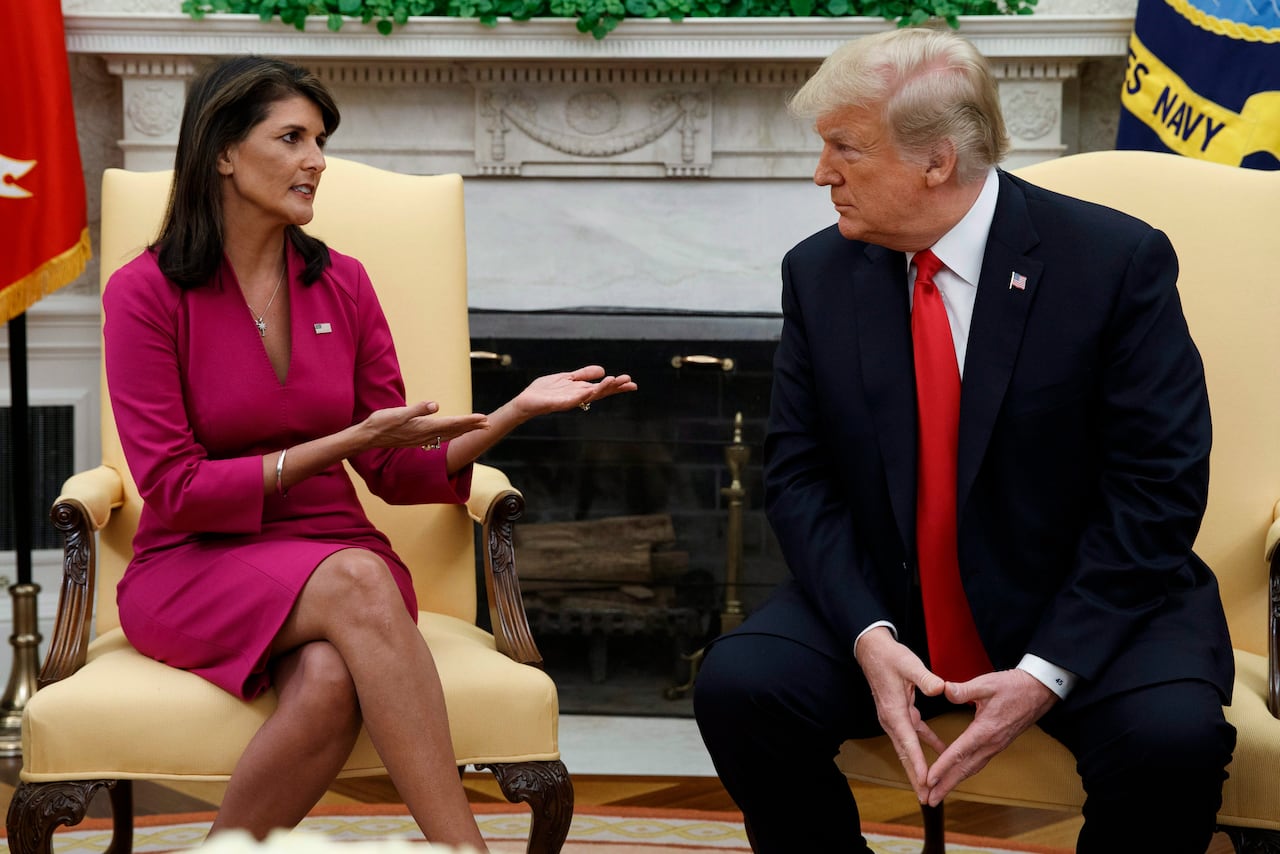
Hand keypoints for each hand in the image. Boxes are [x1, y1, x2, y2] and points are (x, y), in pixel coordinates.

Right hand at [361, 400, 488, 448]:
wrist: (368, 437)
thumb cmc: (382, 422)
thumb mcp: (398, 413)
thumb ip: (418, 409)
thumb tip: (435, 405)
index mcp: (424, 427)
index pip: (453, 423)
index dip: (469, 421)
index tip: (484, 418)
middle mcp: (426, 435)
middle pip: (455, 430)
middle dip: (473, 427)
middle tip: (489, 424)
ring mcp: (422, 438)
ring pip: (450, 434)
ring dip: (465, 430)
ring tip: (477, 427)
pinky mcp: (418, 439)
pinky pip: (441, 437)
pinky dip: (453, 434)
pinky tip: (454, 433)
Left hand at [512, 365, 636, 418]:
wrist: (527, 401)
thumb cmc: (545, 391)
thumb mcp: (567, 377)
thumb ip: (583, 374)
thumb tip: (603, 370)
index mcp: (581, 390)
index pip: (603, 388)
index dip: (617, 385)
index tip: (631, 382)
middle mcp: (579, 397)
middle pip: (601, 392)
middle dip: (615, 387)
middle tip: (630, 382)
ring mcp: (570, 401)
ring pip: (590, 395)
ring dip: (602, 388)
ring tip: (614, 381)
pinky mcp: (558, 404)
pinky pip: (573, 400)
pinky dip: (582, 396)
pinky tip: (591, 390)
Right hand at [855, 628, 947, 802]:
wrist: (872, 649)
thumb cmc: (890, 656)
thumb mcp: (909, 664)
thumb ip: (925, 678)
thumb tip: (941, 689)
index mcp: (894, 710)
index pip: (908, 742)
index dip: (917, 763)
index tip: (926, 781)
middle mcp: (891, 719)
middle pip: (905, 754)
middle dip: (915, 777)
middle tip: (927, 798)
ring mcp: (894, 717)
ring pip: (908, 748)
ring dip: (918, 767)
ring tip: (930, 787)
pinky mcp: (900, 712)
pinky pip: (914, 734)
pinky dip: (926, 744)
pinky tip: (940, 751)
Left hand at [922, 670, 1058, 805]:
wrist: (1039, 692)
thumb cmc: (1014, 687)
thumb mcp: (987, 684)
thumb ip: (964, 689)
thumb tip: (943, 690)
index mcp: (985, 730)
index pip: (959, 753)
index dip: (942, 767)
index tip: (928, 780)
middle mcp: (990, 743)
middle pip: (964, 769)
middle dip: (945, 786)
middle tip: (928, 800)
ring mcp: (995, 746)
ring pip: (971, 769)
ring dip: (954, 782)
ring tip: (938, 794)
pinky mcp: (997, 744)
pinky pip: (978, 763)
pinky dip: (964, 772)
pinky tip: (956, 775)